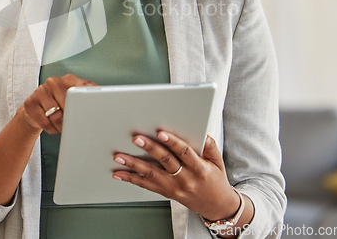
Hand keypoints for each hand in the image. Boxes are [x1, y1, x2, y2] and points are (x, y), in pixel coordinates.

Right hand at [18, 74, 97, 134]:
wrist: (36, 111)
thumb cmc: (61, 106)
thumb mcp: (76, 99)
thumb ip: (90, 98)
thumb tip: (108, 107)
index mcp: (70, 79)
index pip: (83, 89)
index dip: (87, 102)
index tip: (91, 114)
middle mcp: (54, 81)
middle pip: (68, 103)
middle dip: (72, 117)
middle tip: (74, 125)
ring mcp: (41, 90)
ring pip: (56, 115)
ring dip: (61, 126)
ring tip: (63, 127)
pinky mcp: (30, 102)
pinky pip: (44, 121)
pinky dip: (50, 129)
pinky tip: (53, 127)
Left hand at [112, 133, 239, 221]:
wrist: (216, 206)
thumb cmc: (215, 180)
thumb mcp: (217, 161)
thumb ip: (209, 145)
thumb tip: (201, 131)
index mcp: (199, 169)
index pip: (184, 153)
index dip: (172, 142)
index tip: (161, 133)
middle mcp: (185, 179)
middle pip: (165, 162)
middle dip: (150, 149)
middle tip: (136, 138)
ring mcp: (174, 187)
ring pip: (152, 175)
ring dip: (133, 165)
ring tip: (119, 156)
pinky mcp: (166, 193)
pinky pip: (147, 186)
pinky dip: (131, 179)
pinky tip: (119, 173)